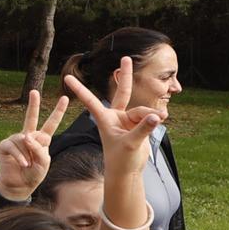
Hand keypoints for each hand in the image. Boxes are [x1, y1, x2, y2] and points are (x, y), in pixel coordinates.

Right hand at [0, 90, 69, 200]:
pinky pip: (15, 147)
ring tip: (28, 165)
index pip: (51, 123)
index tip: (65, 98)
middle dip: (33, 104)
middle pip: (31, 118)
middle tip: (34, 92)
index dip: (58, 111)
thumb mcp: (44, 163)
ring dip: (28, 155)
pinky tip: (23, 164)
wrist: (19, 185)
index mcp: (41, 140)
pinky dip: (20, 157)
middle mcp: (28, 136)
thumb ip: (39, 149)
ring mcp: (16, 139)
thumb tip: (26, 136)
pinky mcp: (5, 145)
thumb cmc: (34, 174)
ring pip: (25, 141)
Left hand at [62, 58, 160, 176]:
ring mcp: (128, 119)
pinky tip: (162, 119)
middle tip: (126, 58)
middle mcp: (115, 116)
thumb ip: (144, 128)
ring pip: (143, 111)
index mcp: (104, 119)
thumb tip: (157, 115)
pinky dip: (155, 118)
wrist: (127, 171)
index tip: (66, 77)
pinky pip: (149, 116)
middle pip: (122, 92)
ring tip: (162, 118)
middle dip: (125, 76)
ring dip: (151, 115)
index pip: (90, 100)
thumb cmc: (121, 160)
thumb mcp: (131, 144)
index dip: (79, 89)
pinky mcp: (138, 124)